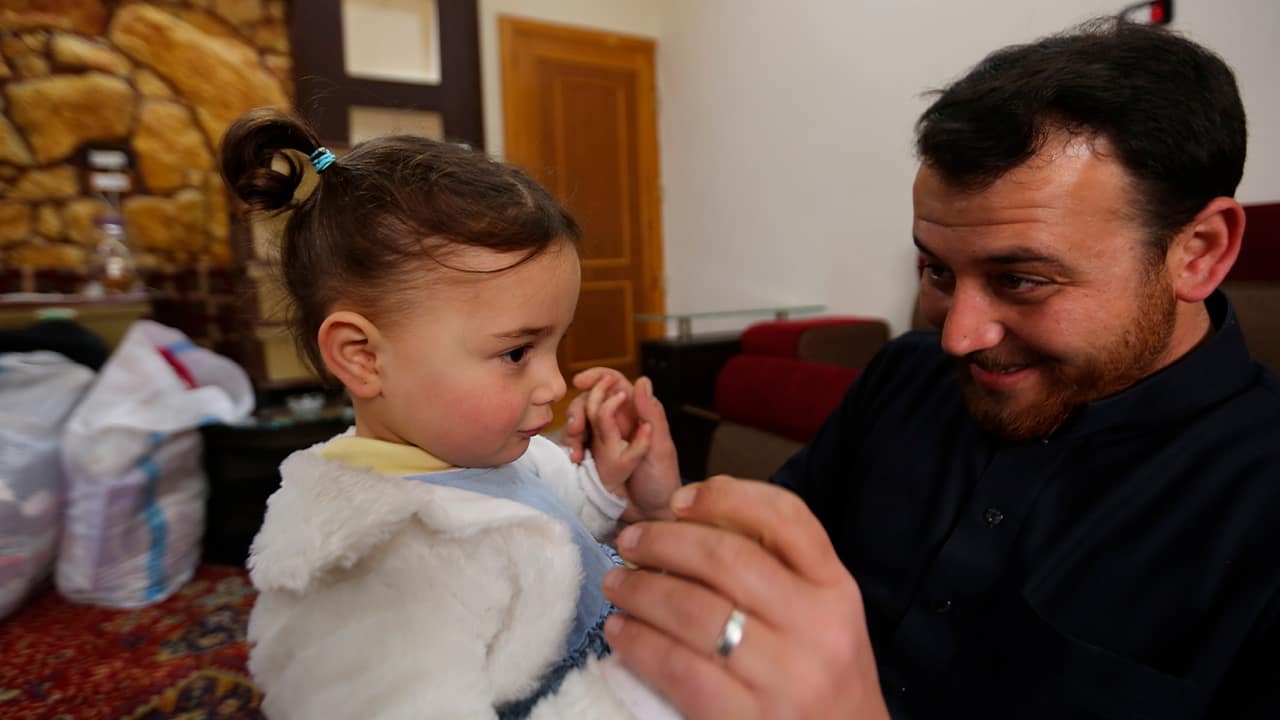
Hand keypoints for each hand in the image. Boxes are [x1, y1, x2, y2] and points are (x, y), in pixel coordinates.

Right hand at [568, 368, 680, 521]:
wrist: (652, 516)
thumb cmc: (663, 481)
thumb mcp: (661, 448)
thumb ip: (651, 415)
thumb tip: (642, 380)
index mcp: (636, 413)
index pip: (615, 383)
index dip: (597, 376)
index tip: (580, 381)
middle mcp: (617, 422)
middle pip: (590, 399)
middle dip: (578, 408)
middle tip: (575, 426)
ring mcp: (602, 440)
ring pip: (579, 421)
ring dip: (571, 428)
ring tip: (574, 447)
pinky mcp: (591, 457)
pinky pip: (574, 444)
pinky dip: (569, 447)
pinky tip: (573, 459)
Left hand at [601, 476, 889, 719]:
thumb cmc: (823, 680)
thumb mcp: (822, 617)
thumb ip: (778, 571)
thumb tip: (690, 524)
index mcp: (836, 591)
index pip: (786, 518)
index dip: (726, 496)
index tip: (680, 500)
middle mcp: (816, 628)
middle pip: (727, 558)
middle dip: (665, 542)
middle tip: (629, 543)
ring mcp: (784, 677)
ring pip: (694, 611)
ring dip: (641, 591)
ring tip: (616, 585)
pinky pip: (678, 668)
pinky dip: (640, 644)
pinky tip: (620, 633)